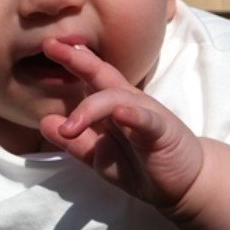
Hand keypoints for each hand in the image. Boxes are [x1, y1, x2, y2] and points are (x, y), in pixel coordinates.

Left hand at [38, 42, 203, 213]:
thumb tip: (44, 122)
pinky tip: (120, 114)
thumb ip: (75, 141)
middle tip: (51, 46)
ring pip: (118, 98)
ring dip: (91, 108)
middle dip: (78, 60)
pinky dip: (133, 115)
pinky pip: (147, 120)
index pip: (91, 77)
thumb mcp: (101, 157)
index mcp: (114, 106)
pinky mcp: (163, 132)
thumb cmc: (141, 166)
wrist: (184, 183)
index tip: (46, 45)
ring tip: (70, 126)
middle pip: (103, 75)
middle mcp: (130, 102)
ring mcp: (147, 114)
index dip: (70, 60)